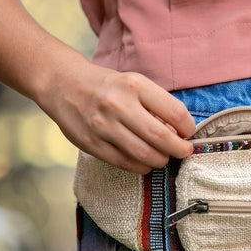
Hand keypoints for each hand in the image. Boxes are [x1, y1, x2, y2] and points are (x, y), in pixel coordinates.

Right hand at [38, 62, 194, 173]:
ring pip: (144, 155)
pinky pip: (125, 163)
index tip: (188, 133)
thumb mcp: (133, 83)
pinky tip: (145, 162)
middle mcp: (118, 105)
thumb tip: (179, 132)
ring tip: (163, 157)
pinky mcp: (92, 144)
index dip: (188, 127)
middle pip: (161, 137)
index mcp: (134, 85)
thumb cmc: (106, 86)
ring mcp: (103, 126)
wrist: (63, 85)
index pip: (174, 111)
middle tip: (183, 152)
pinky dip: (141, 167)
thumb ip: (155, 104)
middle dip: (179, 149)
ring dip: (161, 160)